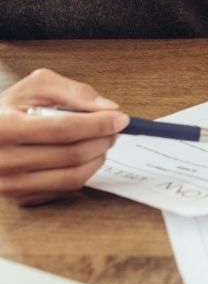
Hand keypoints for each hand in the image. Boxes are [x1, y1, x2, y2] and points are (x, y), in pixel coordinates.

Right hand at [0, 69, 128, 206]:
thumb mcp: (37, 85)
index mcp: (4, 128)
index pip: (63, 129)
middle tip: (115, 129)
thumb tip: (108, 108)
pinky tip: (86, 156)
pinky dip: (84, 172)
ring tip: (103, 142)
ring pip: (71, 177)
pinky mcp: (19, 198)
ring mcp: (9, 185)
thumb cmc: (10, 108)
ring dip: (98, 158)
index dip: (98, 124)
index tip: (120, 118)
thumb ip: (74, 91)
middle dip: (103, 139)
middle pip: (71, 154)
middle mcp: (3, 161)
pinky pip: (63, 189)